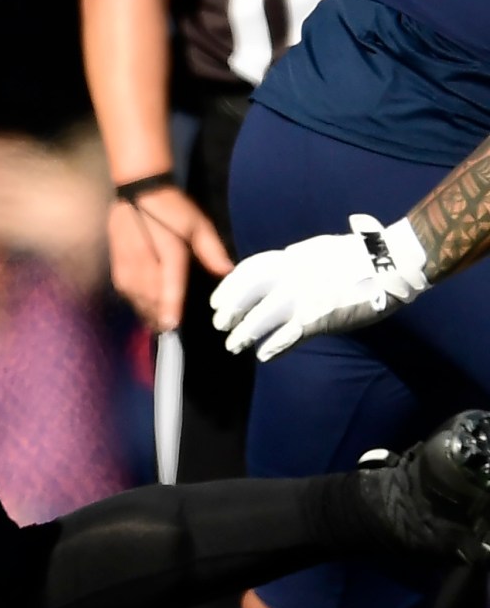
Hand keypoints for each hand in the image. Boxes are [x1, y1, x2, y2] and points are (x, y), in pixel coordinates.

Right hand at [108, 184, 231, 330]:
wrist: (137, 191)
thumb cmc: (172, 208)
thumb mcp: (198, 225)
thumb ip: (212, 251)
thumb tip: (228, 272)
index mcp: (168, 254)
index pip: (168, 288)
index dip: (169, 309)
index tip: (172, 327)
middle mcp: (143, 264)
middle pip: (149, 300)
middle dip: (158, 318)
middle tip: (169, 333)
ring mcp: (127, 267)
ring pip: (136, 299)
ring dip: (146, 314)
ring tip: (156, 327)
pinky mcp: (117, 267)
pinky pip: (126, 293)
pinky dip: (136, 304)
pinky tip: (143, 309)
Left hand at [211, 214, 430, 360]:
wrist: (392, 263)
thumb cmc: (358, 258)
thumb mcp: (318, 252)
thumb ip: (294, 266)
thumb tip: (272, 280)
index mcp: (293, 257)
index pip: (249, 270)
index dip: (229, 287)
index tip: (216, 301)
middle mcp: (292, 275)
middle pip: (248, 294)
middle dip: (230, 311)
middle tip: (220, 325)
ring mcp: (304, 297)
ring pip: (262, 319)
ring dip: (246, 334)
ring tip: (234, 345)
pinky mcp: (319, 318)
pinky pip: (288, 336)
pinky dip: (273, 347)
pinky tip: (264, 355)